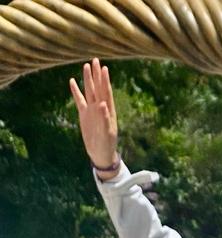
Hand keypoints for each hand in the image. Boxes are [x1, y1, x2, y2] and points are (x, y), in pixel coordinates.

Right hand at [69, 59, 119, 177]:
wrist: (100, 154)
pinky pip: (79, 100)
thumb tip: (103, 104)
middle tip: (95, 60)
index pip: (107, 92)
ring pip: (89, 91)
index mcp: (108, 111)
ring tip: (86, 66)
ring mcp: (92, 110)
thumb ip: (105, 118)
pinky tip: (72, 81)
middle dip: (97, 75)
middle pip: (98, 88)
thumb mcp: (107, 133)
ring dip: (87, 79)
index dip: (105, 80)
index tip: (104, 68)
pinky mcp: (84, 114)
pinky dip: (76, 91)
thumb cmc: (107, 145)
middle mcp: (100, 108)